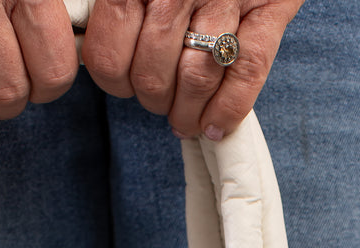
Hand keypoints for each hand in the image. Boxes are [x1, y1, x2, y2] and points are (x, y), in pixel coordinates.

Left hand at [81, 0, 303, 141]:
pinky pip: (245, 71)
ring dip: (187, 112)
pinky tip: (213, 125)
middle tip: (157, 97)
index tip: (122, 81)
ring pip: (196, 79)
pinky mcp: (267, 7)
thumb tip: (91, 49)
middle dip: (153, 99)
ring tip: (185, 117)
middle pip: (152, 76)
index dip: (113, 81)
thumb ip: (107, 5)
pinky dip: (229, 108)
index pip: (108, 57)